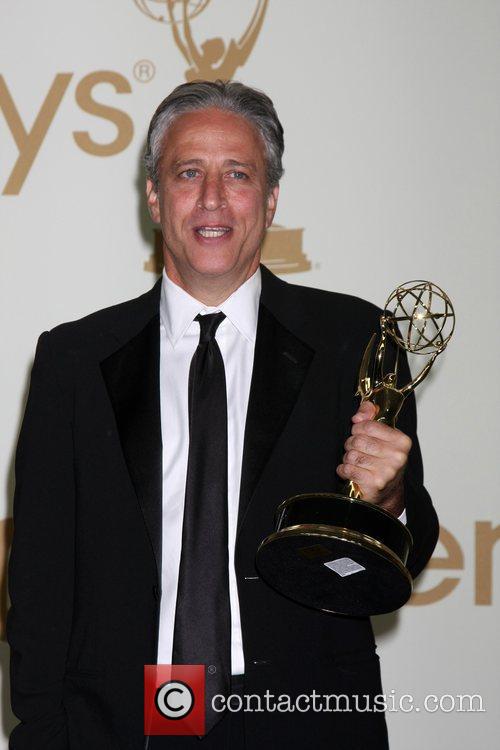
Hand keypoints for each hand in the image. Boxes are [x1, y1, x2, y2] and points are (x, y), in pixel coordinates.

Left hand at [336, 400, 410, 515]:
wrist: (387, 492)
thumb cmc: (382, 461)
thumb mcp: (381, 435)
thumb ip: (369, 416)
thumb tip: (358, 416)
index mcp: (401, 441)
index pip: (368, 426)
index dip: (358, 429)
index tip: (359, 434)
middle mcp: (398, 457)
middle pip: (358, 440)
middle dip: (351, 444)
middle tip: (356, 450)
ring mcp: (387, 472)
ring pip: (352, 455)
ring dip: (348, 458)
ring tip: (355, 462)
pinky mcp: (375, 484)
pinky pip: (348, 469)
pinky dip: (344, 470)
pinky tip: (351, 472)